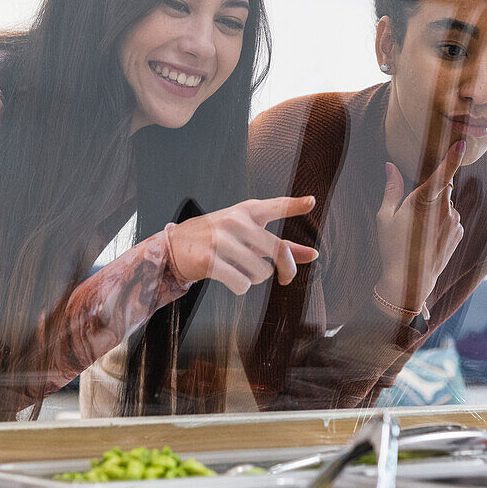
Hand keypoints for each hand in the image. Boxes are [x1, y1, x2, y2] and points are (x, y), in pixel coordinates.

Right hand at [166, 196, 318, 294]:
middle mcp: (235, 221)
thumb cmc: (217, 238)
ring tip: (240, 268)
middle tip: (284, 277)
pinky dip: (240, 286)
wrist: (174, 247)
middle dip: (285, 269)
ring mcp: (221, 240)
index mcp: (247, 210)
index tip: (311, 201)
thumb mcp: (247, 233)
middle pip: (278, 251)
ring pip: (262, 272)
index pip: (276, 206)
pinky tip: (229, 276)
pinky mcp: (210, 261)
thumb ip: (280, 244)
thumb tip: (313, 255)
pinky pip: (242, 284)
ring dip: (256, 278)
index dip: (295, 205)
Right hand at [375, 141, 465, 312]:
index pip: (442, 173)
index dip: (452, 156)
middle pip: (442, 188)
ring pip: (447, 204)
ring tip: (419, 230)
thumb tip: (389, 166)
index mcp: (425, 200)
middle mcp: (444, 209)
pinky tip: (428, 237)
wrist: (410, 280)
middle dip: (432, 191)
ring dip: (437, 209)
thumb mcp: (385, 217)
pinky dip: (442, 222)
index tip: (461, 143)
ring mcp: (454, 222)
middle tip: (414, 209)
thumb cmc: (393, 246)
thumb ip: (391, 189)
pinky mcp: (459, 233)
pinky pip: (452, 219)